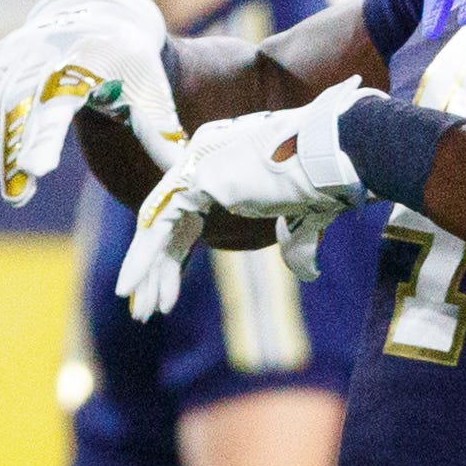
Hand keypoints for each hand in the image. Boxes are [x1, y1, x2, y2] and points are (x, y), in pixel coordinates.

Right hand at [0, 0, 179, 204]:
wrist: (104, 17)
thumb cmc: (131, 66)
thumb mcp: (151, 91)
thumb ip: (159, 129)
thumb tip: (180, 172)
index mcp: (86, 66)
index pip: (61, 103)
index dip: (46, 136)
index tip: (37, 172)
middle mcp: (45, 57)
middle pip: (19, 106)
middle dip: (10, 152)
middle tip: (11, 197)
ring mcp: (15, 56)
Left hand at [118, 78, 377, 318]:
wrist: (334, 153)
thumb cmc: (326, 182)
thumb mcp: (304, 219)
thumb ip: (294, 242)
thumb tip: (306, 272)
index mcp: (227, 164)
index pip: (189, 214)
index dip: (177, 254)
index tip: (169, 292)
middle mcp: (205, 158)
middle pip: (171, 224)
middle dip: (161, 270)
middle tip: (149, 309)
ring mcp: (197, 164)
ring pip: (160, 227)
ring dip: (148, 272)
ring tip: (140, 312)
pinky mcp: (194, 178)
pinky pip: (157, 225)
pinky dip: (143, 259)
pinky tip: (130, 289)